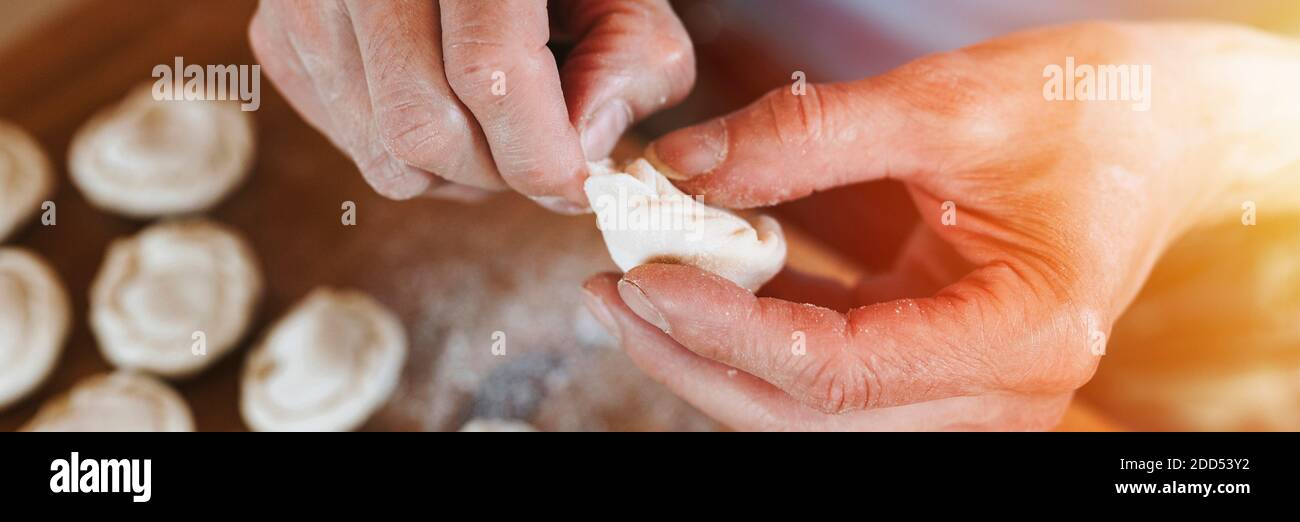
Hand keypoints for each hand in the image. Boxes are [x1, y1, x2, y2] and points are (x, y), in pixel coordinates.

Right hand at [249, 0, 693, 208]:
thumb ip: (630, 67)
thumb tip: (581, 155)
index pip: (487, 72)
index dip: (540, 153)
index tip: (578, 184)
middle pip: (422, 126)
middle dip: (497, 171)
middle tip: (540, 156)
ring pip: (380, 150)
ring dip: (453, 172)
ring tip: (496, 128)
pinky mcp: (278, 28)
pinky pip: (345, 137)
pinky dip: (404, 150)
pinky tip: (442, 104)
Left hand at [582, 21, 1299, 429]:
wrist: (1165, 129)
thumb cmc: (1089, 109)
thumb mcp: (946, 103)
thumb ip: (805, 138)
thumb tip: (681, 170)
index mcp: (1022, 336)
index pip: (837, 372)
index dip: (725, 330)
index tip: (642, 274)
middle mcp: (1000, 393)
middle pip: (809, 417)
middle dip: (696, 362)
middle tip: (607, 298)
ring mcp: (969, 392)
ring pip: (809, 416)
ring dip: (715, 363)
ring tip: (632, 299)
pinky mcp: (939, 368)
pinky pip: (828, 379)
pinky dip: (756, 342)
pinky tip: (695, 295)